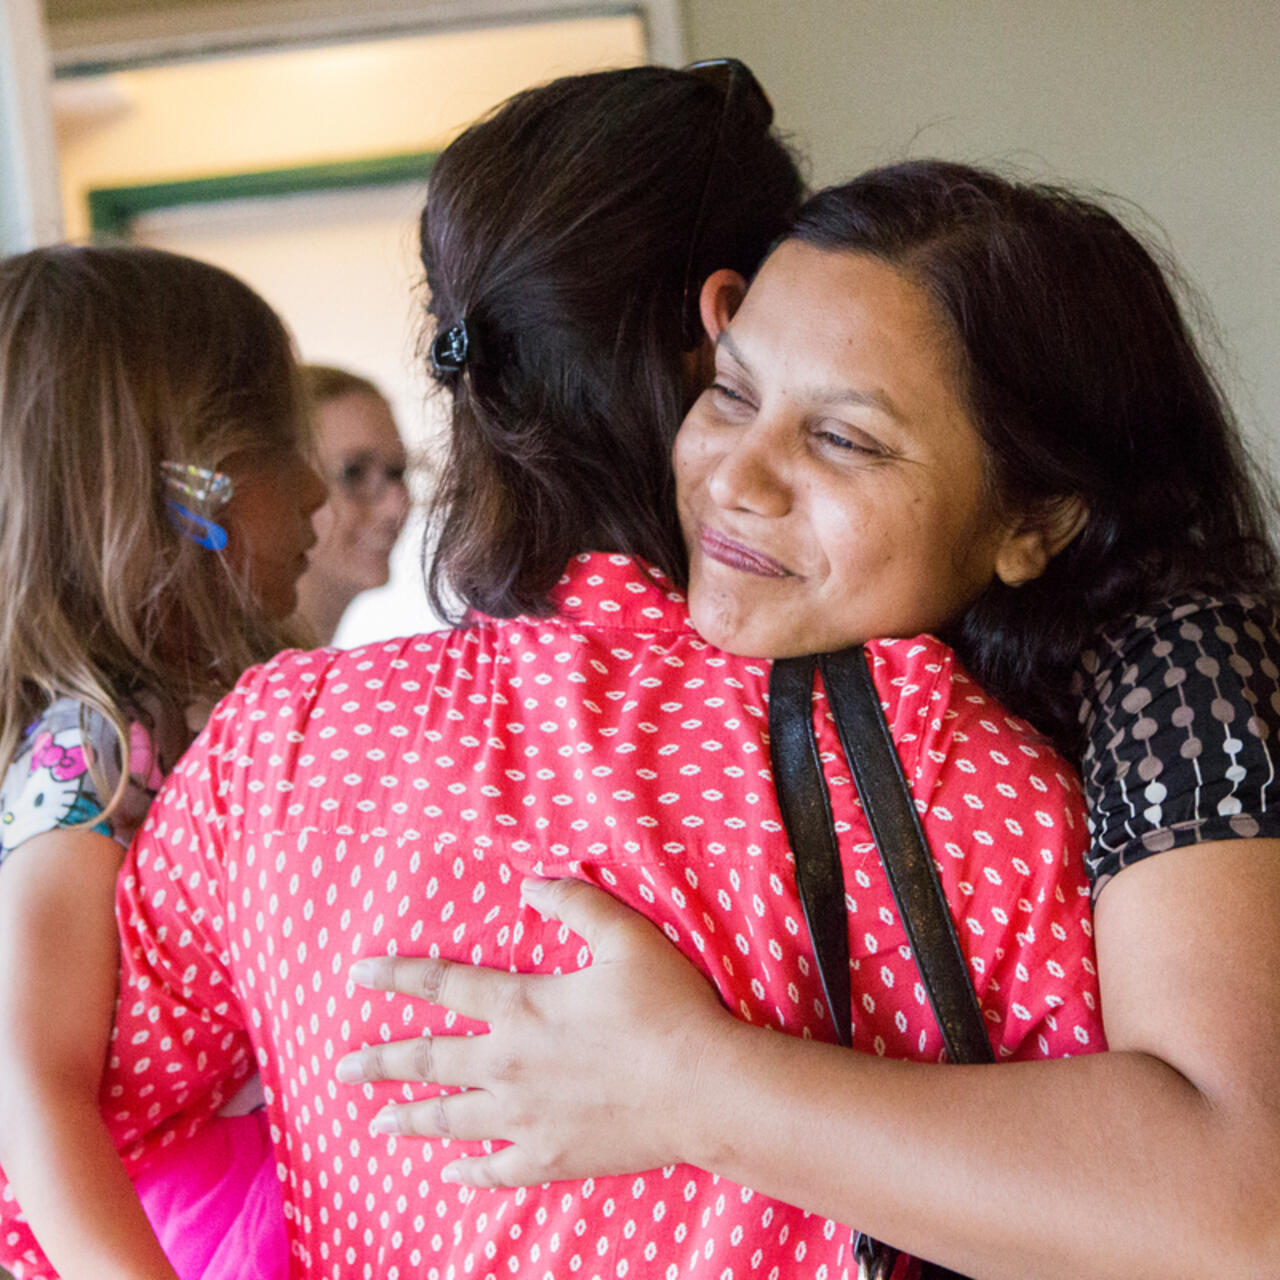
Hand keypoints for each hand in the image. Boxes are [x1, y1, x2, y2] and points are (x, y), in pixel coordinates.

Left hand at [337, 877, 732, 1186]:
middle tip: (342, 1068)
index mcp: (521, 1006)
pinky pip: (494, 1169)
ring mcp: (524, 1117)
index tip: (357, 974)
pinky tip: (451, 1174)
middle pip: (429, 1060)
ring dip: (410, 1116)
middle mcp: (508, 1063)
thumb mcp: (624, 937)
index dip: (397, 976)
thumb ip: (574, 904)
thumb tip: (531, 884)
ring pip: (450, 1118)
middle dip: (381, 1061)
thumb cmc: (666, 1007)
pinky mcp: (549, 1157)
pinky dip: (468, 1172)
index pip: (443, 985)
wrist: (701, 1087)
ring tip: (378, 1121)